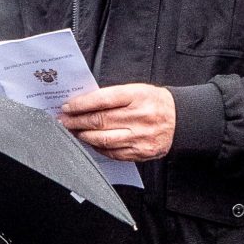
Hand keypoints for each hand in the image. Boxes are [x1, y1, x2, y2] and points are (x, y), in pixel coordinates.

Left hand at [59, 83, 175, 160]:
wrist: (180, 118)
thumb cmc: (154, 102)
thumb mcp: (136, 90)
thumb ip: (112, 97)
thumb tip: (83, 104)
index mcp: (137, 96)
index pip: (102, 100)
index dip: (81, 104)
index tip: (67, 107)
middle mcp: (140, 117)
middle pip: (99, 120)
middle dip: (76, 121)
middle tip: (64, 120)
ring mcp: (140, 136)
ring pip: (103, 139)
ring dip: (83, 135)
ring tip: (74, 131)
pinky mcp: (141, 152)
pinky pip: (113, 152)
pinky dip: (98, 147)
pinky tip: (90, 142)